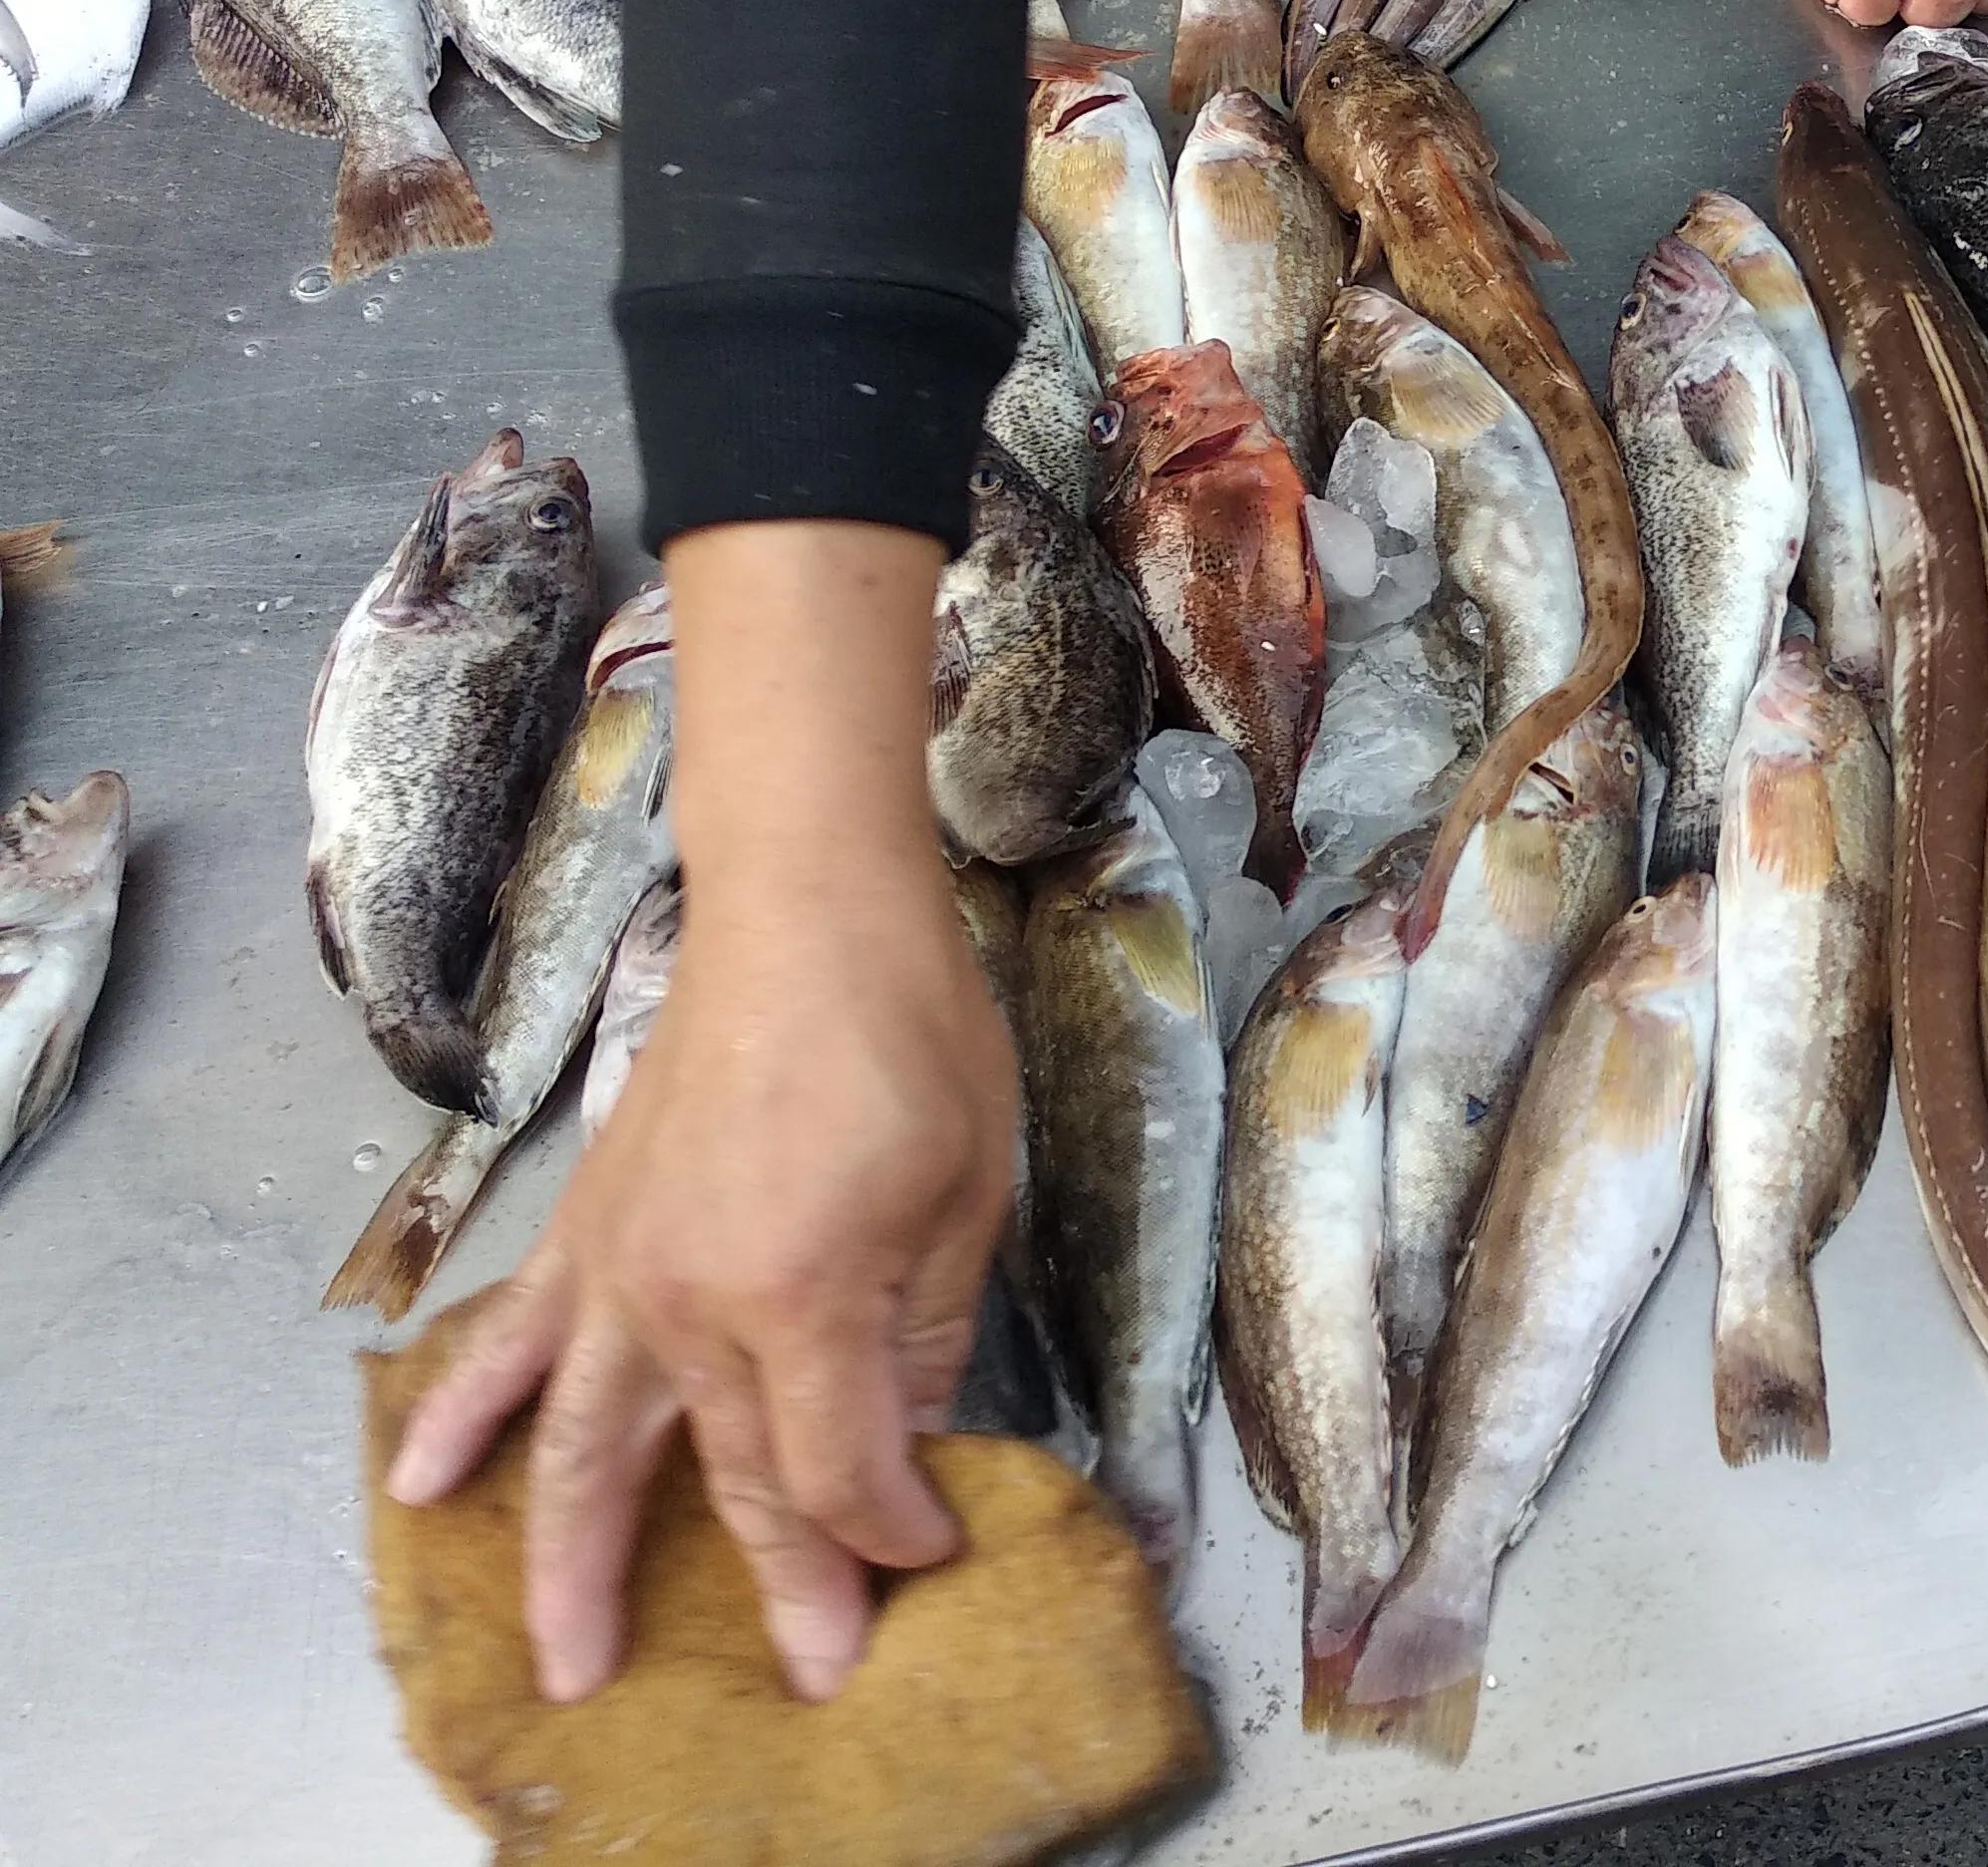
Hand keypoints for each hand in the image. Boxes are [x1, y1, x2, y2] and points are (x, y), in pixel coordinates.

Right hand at [385, 522, 1020, 1706]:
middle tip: (809, 1674)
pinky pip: (510, 1341)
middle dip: (781, 1584)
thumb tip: (910, 1439)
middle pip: (731, 1478)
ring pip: (584, 1447)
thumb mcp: (968, 1192)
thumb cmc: (912, 1032)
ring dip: (568, 1562)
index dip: (888, 1528)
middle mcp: (692, 1302)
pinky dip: (462, 1414)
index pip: (839, 1466)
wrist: (809, 909)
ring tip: (564, 1665)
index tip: (931, 1554)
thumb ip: (928, 1333)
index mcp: (804, 1295)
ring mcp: (622, 1268)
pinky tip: (421, 1482)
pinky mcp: (590, 1226)